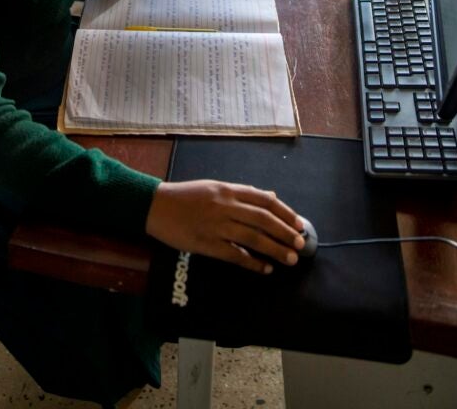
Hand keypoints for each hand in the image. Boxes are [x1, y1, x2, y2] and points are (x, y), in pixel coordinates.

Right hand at [145, 180, 305, 273]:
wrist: (155, 206)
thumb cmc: (185, 196)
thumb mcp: (214, 187)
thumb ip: (242, 192)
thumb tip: (270, 197)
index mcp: (228, 190)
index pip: (264, 200)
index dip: (285, 212)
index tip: (299, 223)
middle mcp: (225, 206)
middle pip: (263, 219)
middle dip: (285, 232)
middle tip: (300, 244)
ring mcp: (216, 225)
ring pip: (253, 238)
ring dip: (275, 249)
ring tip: (290, 259)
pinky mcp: (207, 244)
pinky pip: (235, 255)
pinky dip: (252, 263)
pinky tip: (265, 269)